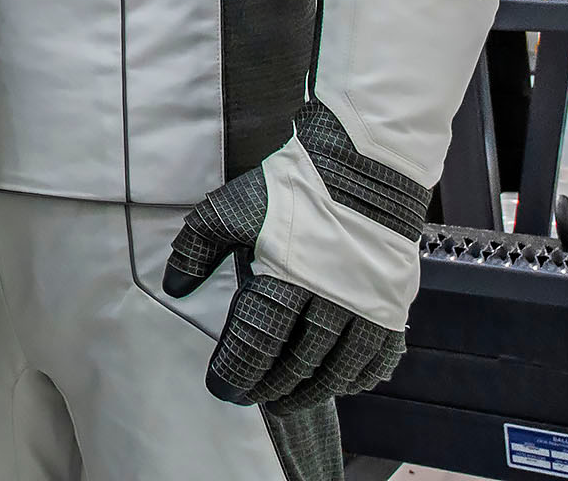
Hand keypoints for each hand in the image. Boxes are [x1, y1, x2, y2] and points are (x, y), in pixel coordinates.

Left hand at [163, 102, 420, 411]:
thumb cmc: (293, 188)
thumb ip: (197, 248)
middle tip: (252, 398)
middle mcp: (329, 300)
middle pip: (297, 362)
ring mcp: (366, 306)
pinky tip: (343, 384)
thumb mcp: (231, 208)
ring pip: (337, 367)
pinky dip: (359, 377)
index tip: (221, 388)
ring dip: (311, 390)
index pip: (256, 341)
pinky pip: (379, 356)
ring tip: (289, 400)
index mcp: (285, 277)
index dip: (236, 370)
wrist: (363, 168)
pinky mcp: (393, 304)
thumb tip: (174, 287)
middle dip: (270, 386)